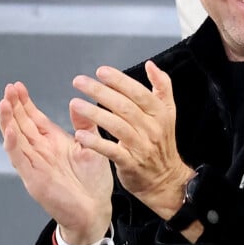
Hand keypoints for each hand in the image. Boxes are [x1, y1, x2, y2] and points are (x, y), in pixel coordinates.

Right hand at [0, 81, 112, 243]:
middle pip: (22, 124)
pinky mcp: (34, 179)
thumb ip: (84, 125)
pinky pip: (20, 159)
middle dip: (14, 106)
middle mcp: (41, 151)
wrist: (95, 211)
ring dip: (8, 121)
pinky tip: (10, 130)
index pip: (34, 118)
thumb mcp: (90, 146)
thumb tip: (78, 103)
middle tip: (9, 87)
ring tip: (4, 102)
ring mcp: (35, 165)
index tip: (18, 85)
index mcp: (53, 142)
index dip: (25, 103)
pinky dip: (13, 145)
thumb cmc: (93, 182)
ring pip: (16, 139)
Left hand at [70, 61, 193, 219]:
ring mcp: (141, 146)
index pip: (138, 92)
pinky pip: (111, 150)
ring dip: (94, 113)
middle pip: (124, 106)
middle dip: (100, 92)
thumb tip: (150, 65)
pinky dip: (95, 142)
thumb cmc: (161, 143)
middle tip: (79, 82)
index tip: (101, 72)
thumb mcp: (168, 113)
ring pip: (116, 125)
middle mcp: (152, 128)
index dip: (119, 80)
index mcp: (160, 113)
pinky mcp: (130, 163)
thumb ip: (162, 87)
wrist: (166, 179)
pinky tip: (80, 135)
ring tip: (75, 103)